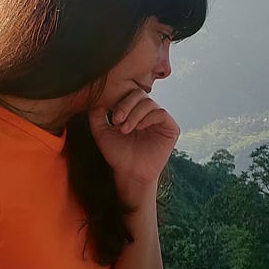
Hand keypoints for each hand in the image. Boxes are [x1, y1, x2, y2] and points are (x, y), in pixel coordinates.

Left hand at [88, 88, 177, 202]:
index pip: (130, 94)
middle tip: (117, 121)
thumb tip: (97, 99)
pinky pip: (161, 114)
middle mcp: (149, 113)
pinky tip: (138, 128)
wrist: (129, 174)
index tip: (112, 118)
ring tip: (125, 130)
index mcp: (135, 111)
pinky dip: (148, 118)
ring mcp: (160, 120)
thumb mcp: (102, 133)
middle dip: (126, 106)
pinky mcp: (171, 128)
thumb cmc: (117, 154)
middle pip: (140, 94)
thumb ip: (96, 116)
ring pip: (150, 104)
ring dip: (135, 115)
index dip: (120, 101)